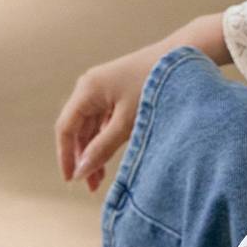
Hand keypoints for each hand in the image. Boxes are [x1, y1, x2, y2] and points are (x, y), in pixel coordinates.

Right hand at [55, 43, 163, 192]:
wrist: (180, 60)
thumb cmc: (154, 87)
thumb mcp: (127, 123)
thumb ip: (102, 148)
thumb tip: (82, 171)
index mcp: (87, 90)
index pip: (65, 128)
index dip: (65, 156)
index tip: (71, 180)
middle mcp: (89, 88)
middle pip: (77, 128)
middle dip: (81, 157)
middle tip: (90, 186)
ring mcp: (102, 90)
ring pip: (90, 127)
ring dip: (93, 151)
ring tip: (99, 180)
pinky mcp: (116, 94)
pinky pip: (103, 121)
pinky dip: (104, 140)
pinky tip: (109, 159)